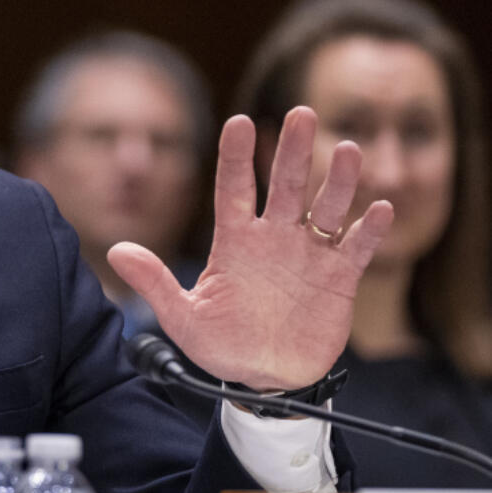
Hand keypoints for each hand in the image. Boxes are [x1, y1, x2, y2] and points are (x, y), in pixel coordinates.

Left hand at [109, 106, 393, 389]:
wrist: (264, 379)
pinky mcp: (339, 278)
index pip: (233, 188)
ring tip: (349, 150)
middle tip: (302, 113)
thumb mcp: (182, 316)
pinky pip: (356, 248)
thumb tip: (114, 251)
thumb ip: (154, 282)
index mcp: (234, 240)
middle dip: (294, 151)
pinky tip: (378, 209)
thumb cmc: (220, 345)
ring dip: (339, 181)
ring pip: (326, 208)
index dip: (236, 156)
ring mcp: (308, 254)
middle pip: (285, 185)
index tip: (239, 121)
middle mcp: (273, 237)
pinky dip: (368, 231)